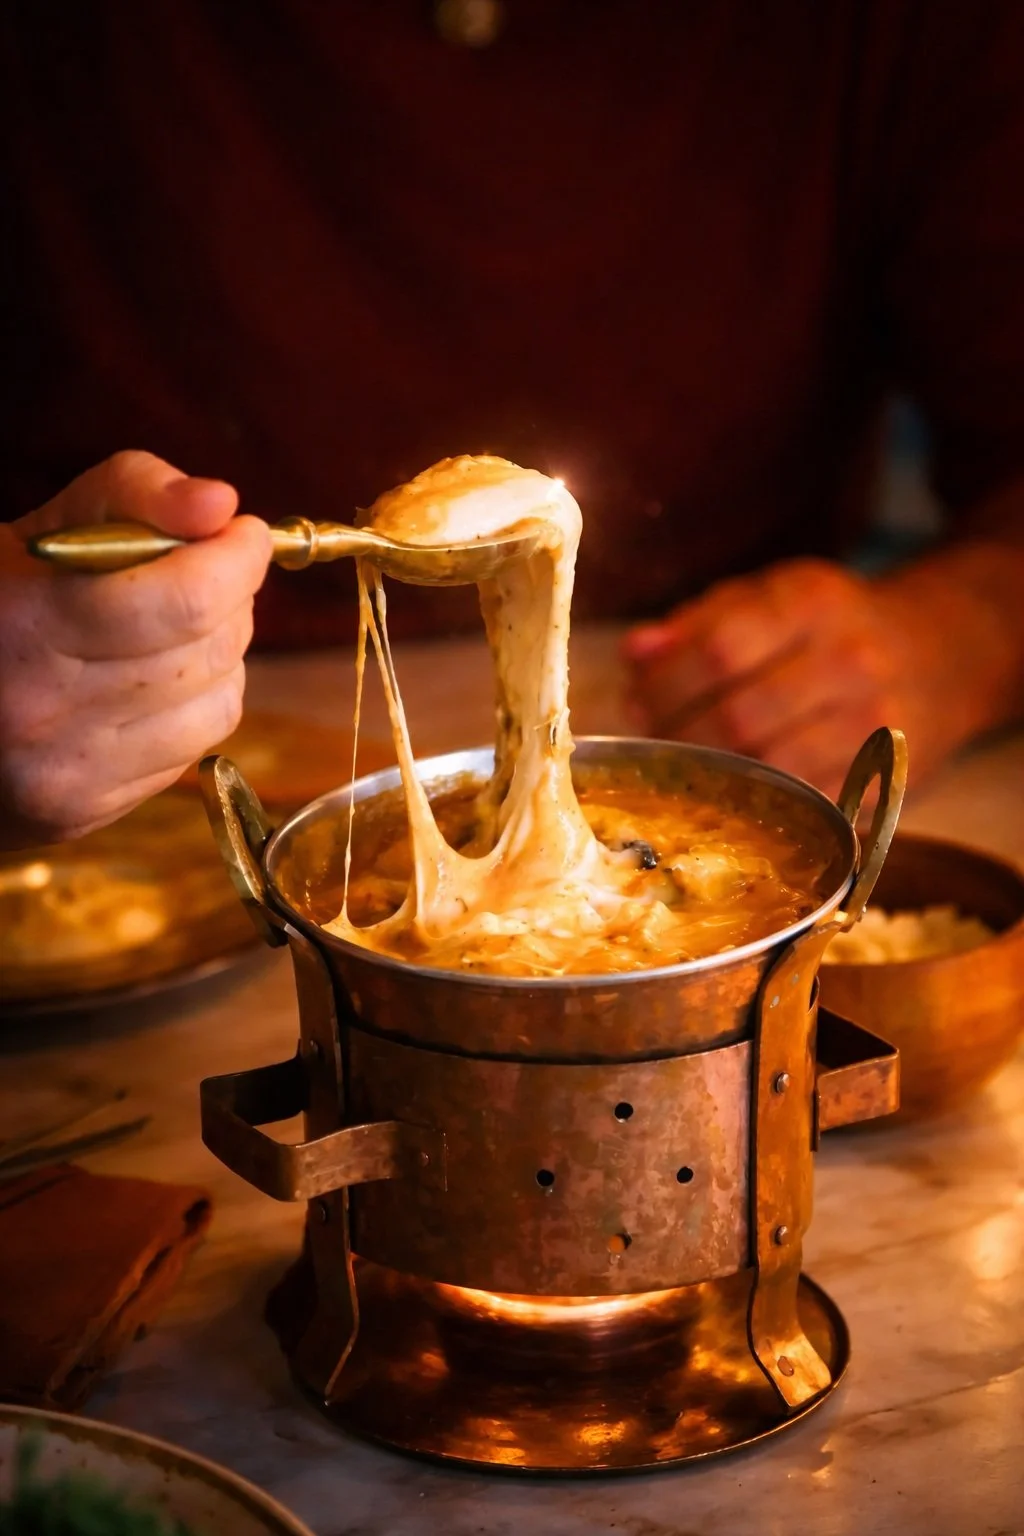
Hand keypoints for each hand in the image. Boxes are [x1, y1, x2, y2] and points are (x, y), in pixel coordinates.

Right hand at [0, 451, 271, 847]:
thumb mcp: (42, 529)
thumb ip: (130, 493)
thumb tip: (218, 504)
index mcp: (26, 624)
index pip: (184, 600)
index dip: (236, 559)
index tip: (243, 534)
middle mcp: (43, 709)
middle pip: (209, 648)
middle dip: (232, 598)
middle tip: (208, 573)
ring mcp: (68, 772)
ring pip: (219, 701)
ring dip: (222, 654)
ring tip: (177, 629)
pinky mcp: (86, 811)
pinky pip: (196, 746)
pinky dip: (198, 704)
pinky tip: (156, 682)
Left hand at [622, 556, 985, 800]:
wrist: (940, 655)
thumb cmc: (829, 626)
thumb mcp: (770, 598)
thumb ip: (699, 623)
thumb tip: (635, 653)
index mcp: (811, 602)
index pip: (718, 649)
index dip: (664, 684)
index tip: (635, 699)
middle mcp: (849, 659)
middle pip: (737, 716)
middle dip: (676, 735)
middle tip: (650, 742)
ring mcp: (872, 722)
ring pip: (767, 766)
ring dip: (708, 774)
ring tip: (682, 766)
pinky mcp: (883, 775)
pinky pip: (802, 801)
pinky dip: (756, 801)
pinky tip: (730, 791)